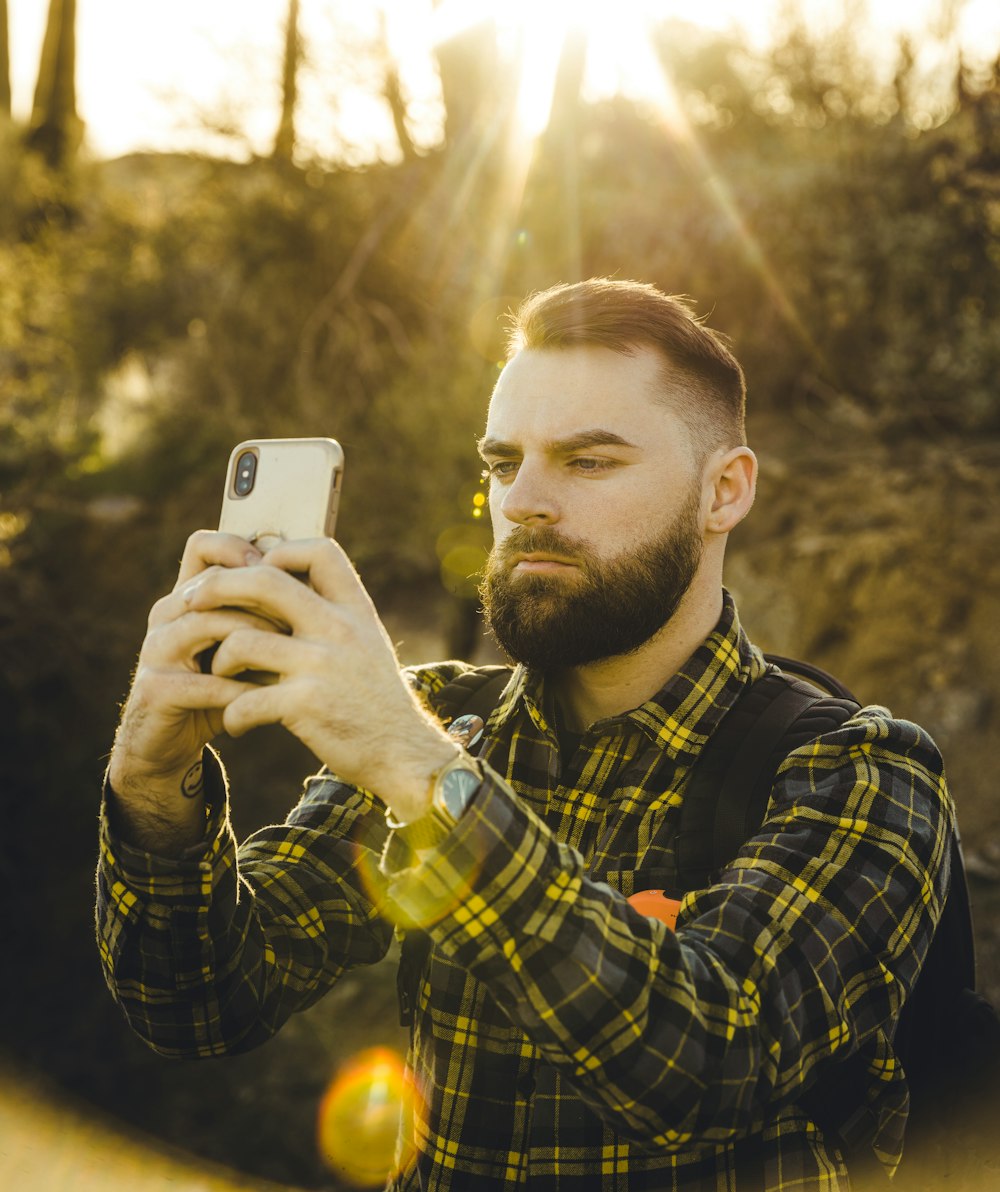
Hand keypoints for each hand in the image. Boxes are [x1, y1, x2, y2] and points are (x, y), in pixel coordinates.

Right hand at [107, 530, 279, 847]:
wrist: (168, 743)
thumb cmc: (218, 687)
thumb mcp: (243, 646)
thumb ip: (266, 615)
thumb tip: (318, 580)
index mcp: (186, 596)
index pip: (204, 546)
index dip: (244, 550)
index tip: (287, 573)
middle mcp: (165, 614)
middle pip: (215, 584)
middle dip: (264, 599)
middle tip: (302, 618)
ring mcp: (156, 650)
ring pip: (210, 625)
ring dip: (257, 640)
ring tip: (291, 655)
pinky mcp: (155, 689)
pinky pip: (207, 681)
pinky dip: (244, 688)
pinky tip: (272, 696)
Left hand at [185, 537, 455, 822]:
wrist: (405, 755)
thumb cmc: (377, 701)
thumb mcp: (367, 644)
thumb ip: (333, 616)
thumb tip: (280, 586)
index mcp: (355, 610)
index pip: (319, 551)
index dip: (281, 551)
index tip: (257, 570)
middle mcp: (340, 629)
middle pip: (265, 581)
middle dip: (217, 587)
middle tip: (190, 601)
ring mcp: (322, 665)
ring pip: (242, 641)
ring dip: (219, 661)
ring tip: (221, 678)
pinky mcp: (307, 705)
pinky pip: (244, 700)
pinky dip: (232, 714)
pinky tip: (235, 724)